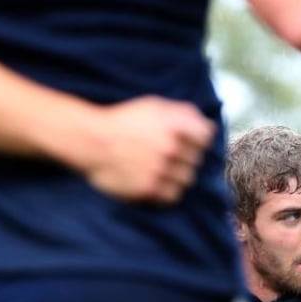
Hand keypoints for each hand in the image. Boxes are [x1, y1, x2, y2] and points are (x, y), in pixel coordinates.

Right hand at [70, 96, 215, 204]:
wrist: (90, 141)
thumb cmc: (124, 121)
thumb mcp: (153, 106)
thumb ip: (184, 112)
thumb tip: (210, 126)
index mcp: (175, 125)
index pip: (206, 138)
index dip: (196, 140)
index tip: (185, 142)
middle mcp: (170, 147)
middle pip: (197, 160)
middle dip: (185, 157)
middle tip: (165, 155)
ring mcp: (161, 169)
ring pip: (188, 179)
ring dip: (177, 175)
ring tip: (159, 168)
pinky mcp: (150, 188)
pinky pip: (174, 195)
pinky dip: (167, 191)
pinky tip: (154, 181)